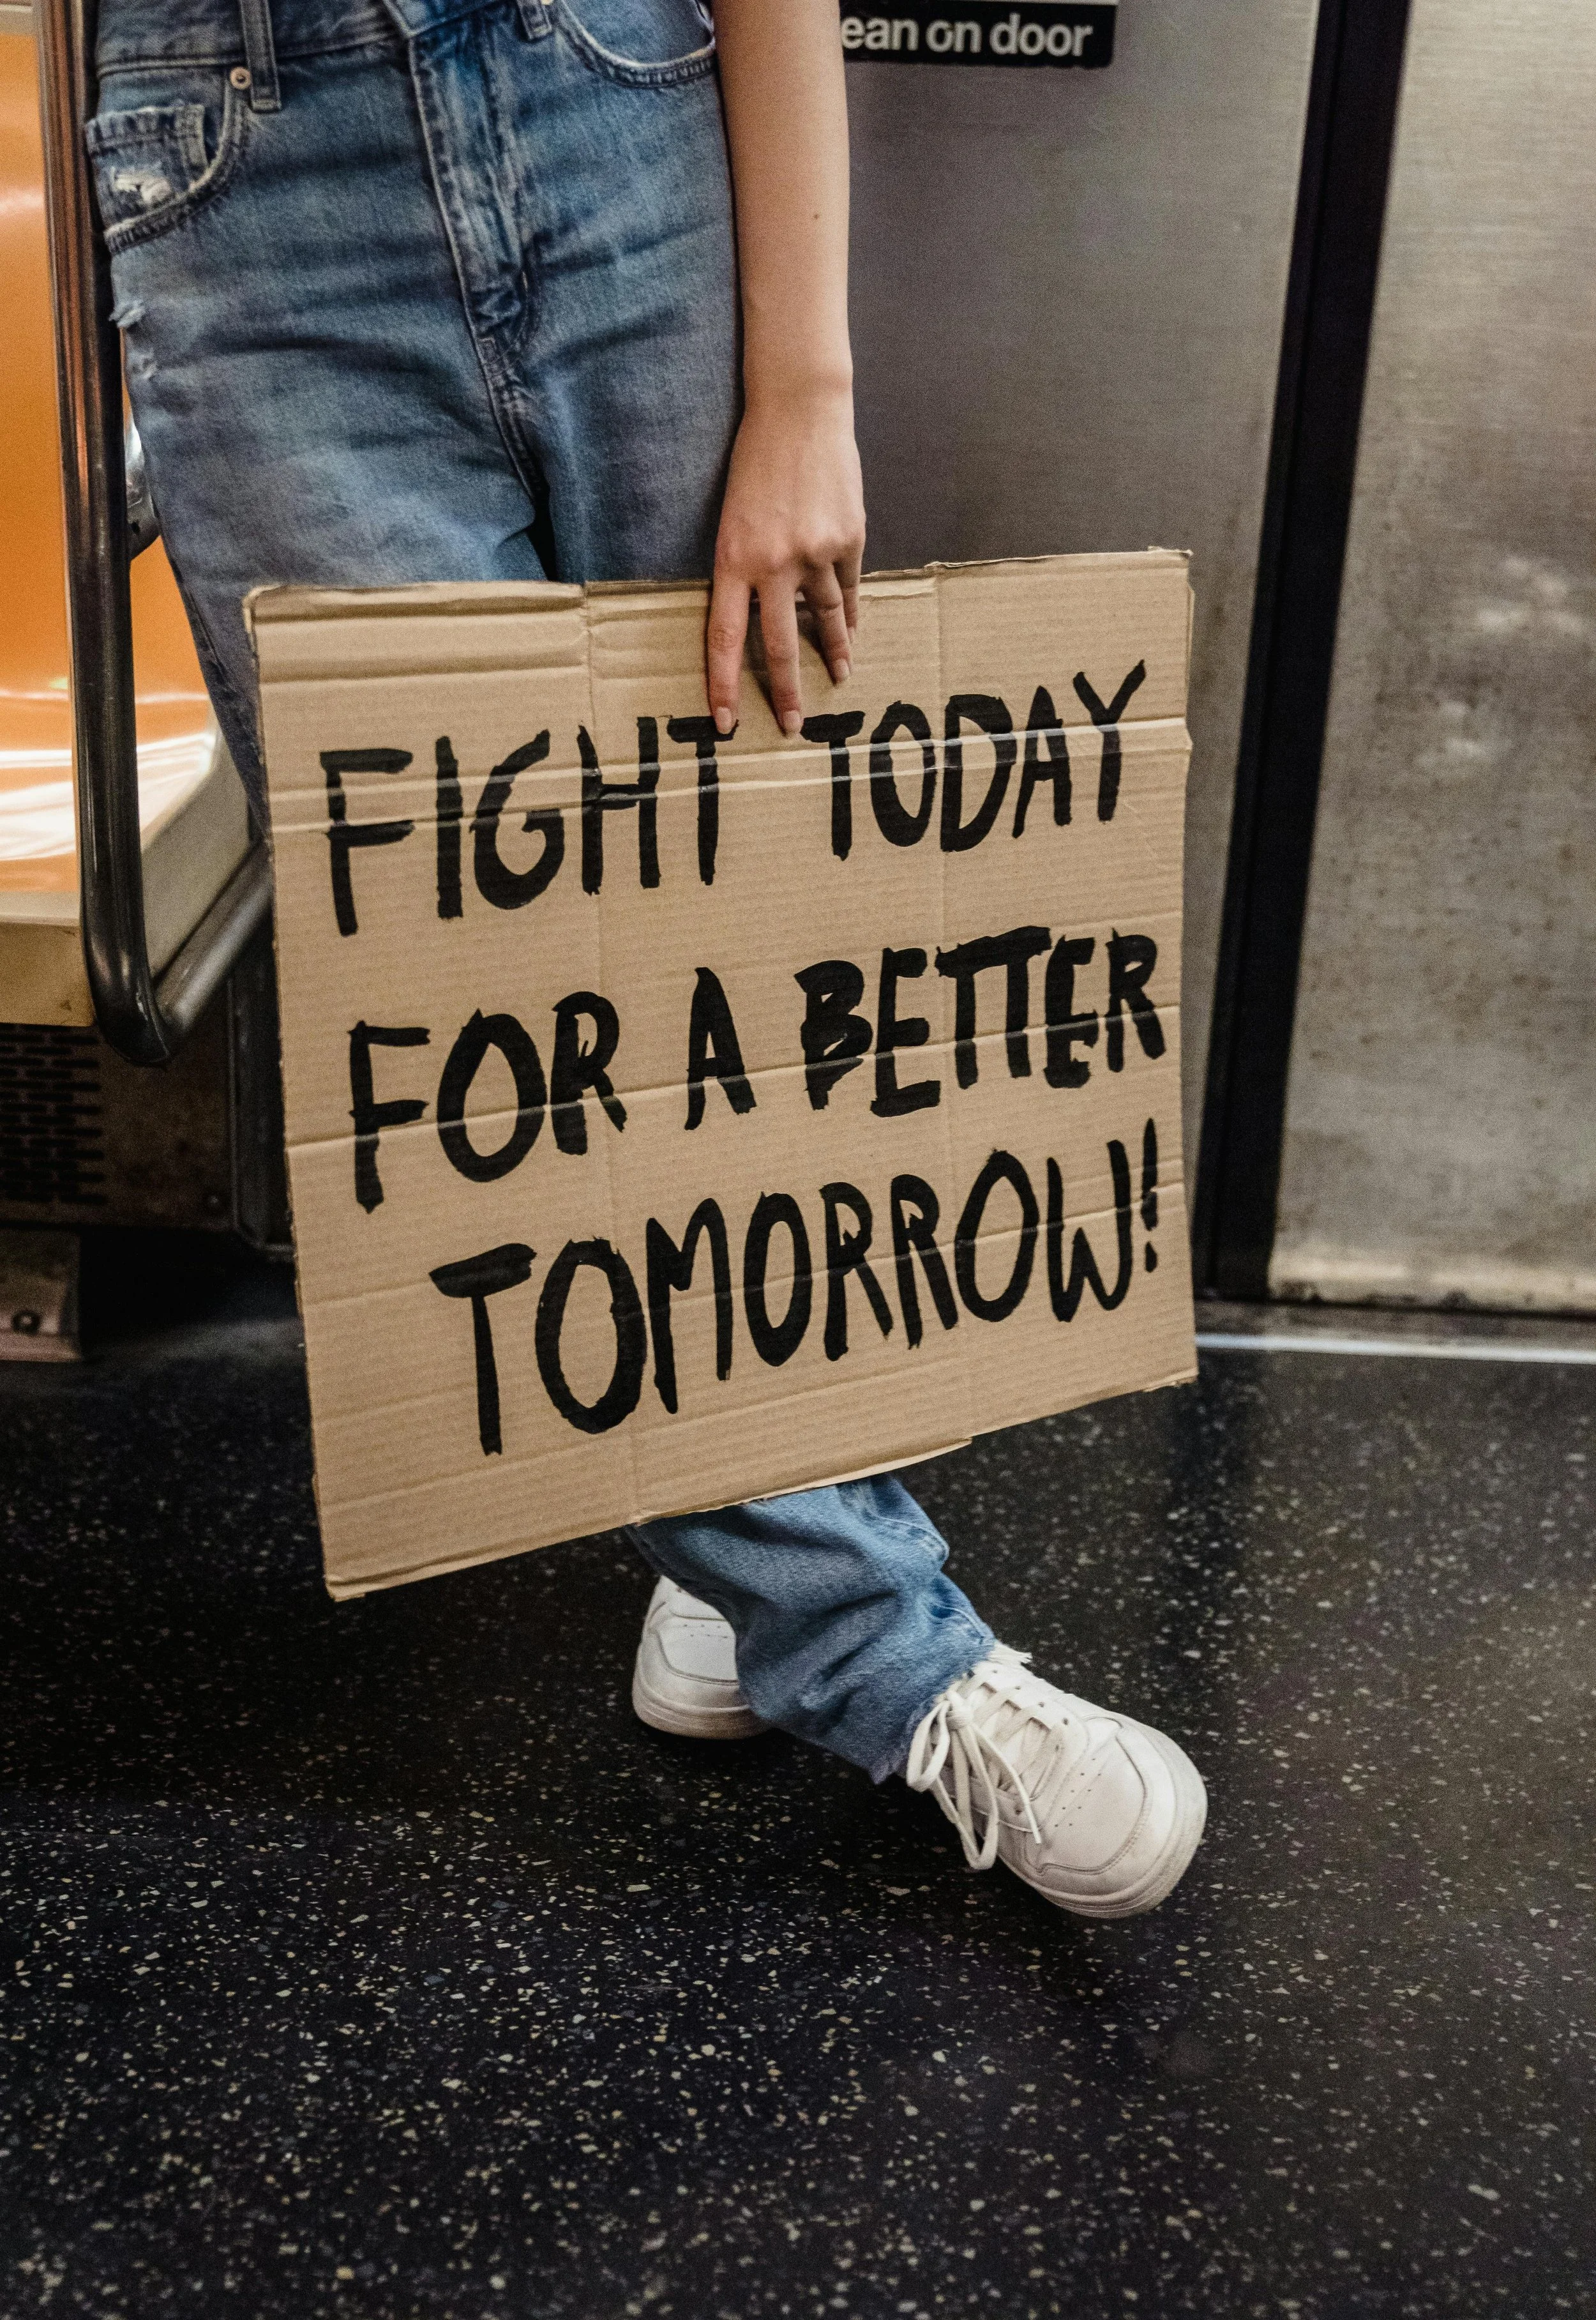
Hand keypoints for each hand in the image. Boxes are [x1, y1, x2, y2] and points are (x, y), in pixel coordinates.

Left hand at [706, 389, 865, 735]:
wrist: (800, 410)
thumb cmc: (756, 461)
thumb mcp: (733, 518)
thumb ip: (744, 570)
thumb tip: (756, 618)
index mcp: (733, 559)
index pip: (723, 638)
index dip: (724, 686)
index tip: (726, 724)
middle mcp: (774, 563)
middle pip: (777, 645)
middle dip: (786, 692)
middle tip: (793, 727)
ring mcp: (815, 552)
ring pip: (823, 619)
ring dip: (831, 653)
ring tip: (839, 678)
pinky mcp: (848, 538)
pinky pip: (848, 590)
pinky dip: (849, 614)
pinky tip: (852, 634)